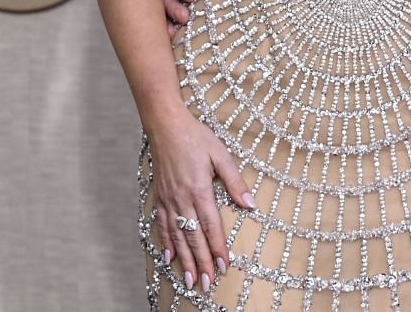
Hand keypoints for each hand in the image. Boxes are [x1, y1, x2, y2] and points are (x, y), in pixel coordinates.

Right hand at [147, 110, 254, 293]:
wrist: (165, 126)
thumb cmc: (196, 137)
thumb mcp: (221, 155)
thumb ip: (234, 181)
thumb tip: (250, 204)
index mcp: (200, 190)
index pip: (211, 226)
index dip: (217, 248)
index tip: (224, 266)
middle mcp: (182, 199)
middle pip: (193, 237)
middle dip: (202, 262)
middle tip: (207, 283)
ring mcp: (169, 200)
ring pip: (177, 237)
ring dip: (185, 260)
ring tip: (190, 280)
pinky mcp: (160, 198)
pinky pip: (162, 226)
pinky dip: (166, 244)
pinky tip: (169, 258)